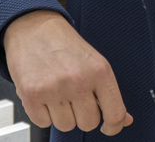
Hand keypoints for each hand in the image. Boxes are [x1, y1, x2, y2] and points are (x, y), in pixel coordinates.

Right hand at [4, 9, 133, 135]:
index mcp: (99, 71)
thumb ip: (108, 93)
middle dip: (82, 114)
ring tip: (57, 92)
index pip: (115, 114)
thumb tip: (124, 120)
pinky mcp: (31, 95)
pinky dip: (42, 113)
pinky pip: (43, 123)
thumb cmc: (64, 45)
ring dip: (62, 114)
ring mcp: (54, 89)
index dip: (113, 126)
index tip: (108, 126)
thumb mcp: (94, 62)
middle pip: (88, 123)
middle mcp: (78, 80)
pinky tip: (43, 94)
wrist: (33, 27)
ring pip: (65, 126)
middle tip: (75, 96)